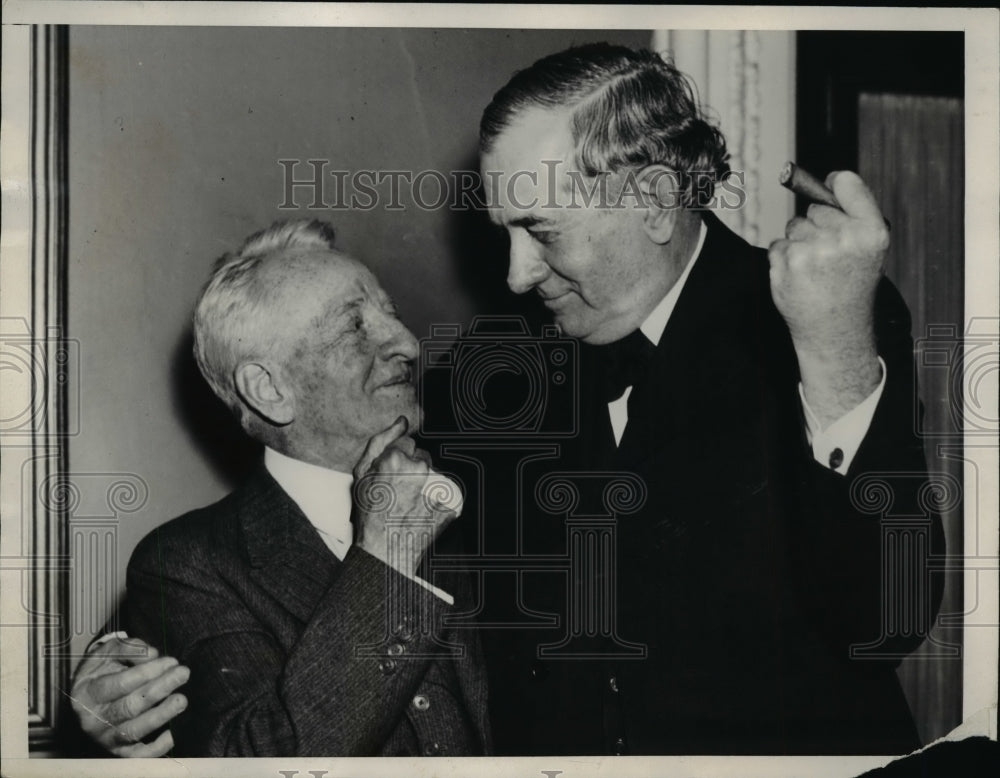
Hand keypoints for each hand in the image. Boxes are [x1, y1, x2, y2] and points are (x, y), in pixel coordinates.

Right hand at [69, 636, 188, 756]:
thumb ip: (129, 648)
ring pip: (134, 731)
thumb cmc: (104, 669)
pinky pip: (138, 755)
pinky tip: (173, 733)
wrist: (92, 692)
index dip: (147, 673)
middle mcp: (93, 720)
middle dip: (159, 689)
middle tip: (183, 673)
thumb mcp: (109, 651)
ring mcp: (105, 738)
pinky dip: (156, 748)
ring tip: (182, 699)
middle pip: (129, 707)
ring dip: (161, 715)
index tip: (171, 661)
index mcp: (87, 693)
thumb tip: (152, 654)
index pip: (119, 684)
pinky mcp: (119, 751)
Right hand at [352, 416, 459, 577]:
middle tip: (398, 488)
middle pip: (422, 457)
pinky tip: (420, 512)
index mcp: (396, 458)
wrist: (382, 549)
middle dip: (412, 467)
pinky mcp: (447, 506)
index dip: (398, 456)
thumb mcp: (361, 472)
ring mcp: (434, 488)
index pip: (407, 442)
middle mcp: (418, 469)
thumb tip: (401, 421)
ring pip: (434, 473)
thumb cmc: (368, 513)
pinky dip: (436, 501)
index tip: (392, 470)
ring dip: (424, 482)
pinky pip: (445, 495)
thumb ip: (380, 441)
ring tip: (407, 501)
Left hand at [768, 171, 886, 424]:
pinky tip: (799, 277)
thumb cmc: (851, 284)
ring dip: (799, 243)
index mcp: (871, 231)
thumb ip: (853, 213)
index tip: (830, 184)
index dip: (834, 183)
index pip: (847, 182)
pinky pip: (778, 245)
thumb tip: (829, 177)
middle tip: (829, 256)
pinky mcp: (787, 263)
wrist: (834, 328)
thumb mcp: (869, 248)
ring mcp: (813, 251)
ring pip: (794, 227)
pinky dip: (783, 258)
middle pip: (815, 208)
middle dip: (817, 225)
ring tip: (815, 269)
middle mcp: (843, 238)